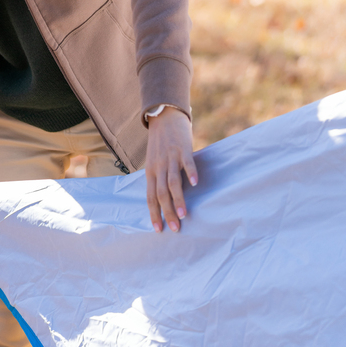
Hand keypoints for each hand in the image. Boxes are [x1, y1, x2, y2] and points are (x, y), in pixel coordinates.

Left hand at [145, 107, 197, 232]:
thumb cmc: (160, 143)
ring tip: (183, 215)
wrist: (164, 117)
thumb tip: (161, 200)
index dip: (154, 213)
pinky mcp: (183, 149)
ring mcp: (170, 158)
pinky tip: (196, 184)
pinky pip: (187, 163)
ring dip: (178, 199)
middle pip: (160, 194)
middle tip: (175, 228)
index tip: (159, 230)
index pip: (150, 197)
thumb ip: (157, 178)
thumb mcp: (153, 161)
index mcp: (150, 171)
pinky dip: (191, 174)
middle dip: (167, 213)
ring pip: (172, 182)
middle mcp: (158, 166)